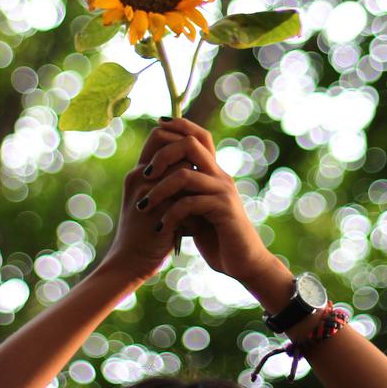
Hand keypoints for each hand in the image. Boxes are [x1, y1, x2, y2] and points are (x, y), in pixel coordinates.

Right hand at [96, 125, 195, 286]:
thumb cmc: (143, 230)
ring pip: (183, 171)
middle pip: (174, 149)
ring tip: (195, 206)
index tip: (193, 155)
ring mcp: (148, 194)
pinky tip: (193, 226)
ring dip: (195, 185)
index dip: (179, 138)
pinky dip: (194, 209)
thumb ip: (163, 179)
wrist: (129, 261)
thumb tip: (190, 160)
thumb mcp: (149, 198)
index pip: (158, 135)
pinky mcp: (159, 212)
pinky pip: (186, 198)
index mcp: (138, 172)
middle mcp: (140, 178)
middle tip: (197, 179)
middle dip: (190, 161)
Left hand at [133, 119, 285, 298]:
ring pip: (185, 174)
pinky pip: (190, 203)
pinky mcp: (224, 211)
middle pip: (191, 144)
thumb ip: (183, 192)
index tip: (157, 124)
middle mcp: (220, 176)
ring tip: (143, 207)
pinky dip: (170, 214)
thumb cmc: (216, 237)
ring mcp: (223, 191)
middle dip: (163, 154)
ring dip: (159, 190)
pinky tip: (161, 228)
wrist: (243, 263)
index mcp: (213, 172)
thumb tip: (157, 178)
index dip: (179, 124)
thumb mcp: (195, 210)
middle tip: (144, 174)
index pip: (199, 136)